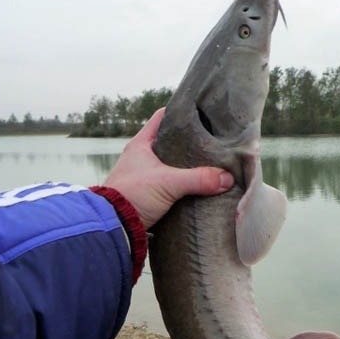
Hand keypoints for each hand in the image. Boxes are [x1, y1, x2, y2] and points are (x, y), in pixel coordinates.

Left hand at [103, 109, 233, 229]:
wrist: (113, 226)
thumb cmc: (133, 195)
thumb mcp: (169, 183)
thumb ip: (198, 179)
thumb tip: (226, 178)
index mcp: (141, 144)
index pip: (162, 117)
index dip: (181, 112)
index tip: (201, 113)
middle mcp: (140, 157)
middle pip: (169, 142)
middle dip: (189, 142)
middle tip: (211, 142)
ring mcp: (142, 176)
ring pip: (169, 164)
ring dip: (185, 166)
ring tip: (208, 165)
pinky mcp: (145, 195)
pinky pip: (167, 184)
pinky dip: (180, 185)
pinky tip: (195, 188)